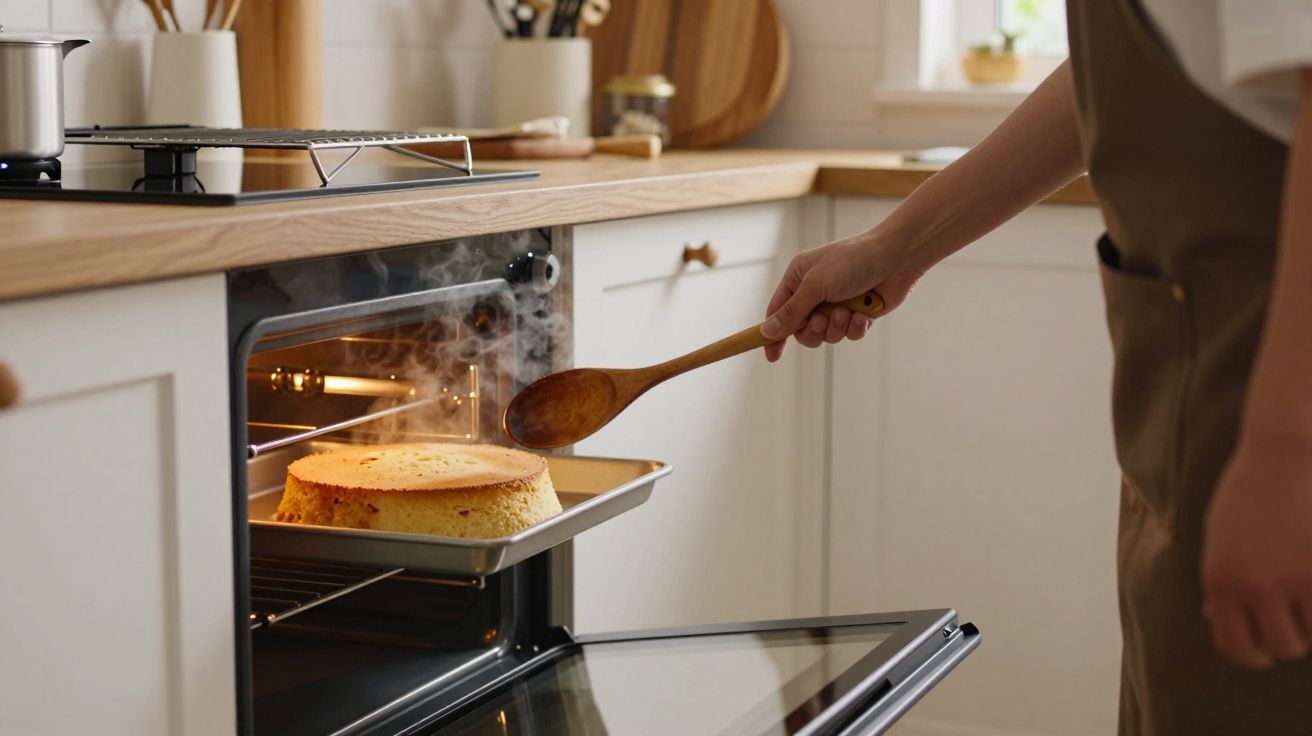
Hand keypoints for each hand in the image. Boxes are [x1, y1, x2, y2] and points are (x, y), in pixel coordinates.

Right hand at [761, 228, 926, 361]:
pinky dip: (855, 327)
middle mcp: (815, 292)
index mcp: (798, 278)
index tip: (771, 356)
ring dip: (836, 327)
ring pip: (826, 335)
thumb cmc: (853, 261)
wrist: (897, 257)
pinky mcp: (857, 314)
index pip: (777, 312)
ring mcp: (836, 304)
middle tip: (822, 319)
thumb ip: (791, 311)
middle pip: (801, 330)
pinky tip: (863, 314)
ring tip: (847, 311)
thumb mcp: (815, 285)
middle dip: (813, 329)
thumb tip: (767, 332)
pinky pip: (848, 334)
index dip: (773, 334)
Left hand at [1201, 432, 1311, 668]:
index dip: (1251, 656)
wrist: (1280, 456)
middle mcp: (1253, 586)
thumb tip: (1214, 617)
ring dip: (1311, 626)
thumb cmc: (1246, 494)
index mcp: (1219, 580)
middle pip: (1279, 647)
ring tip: (1305, 603)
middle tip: (1293, 622)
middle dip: (1288, 641)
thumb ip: (1219, 581)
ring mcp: (1292, 580)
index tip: (1262, 653)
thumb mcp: (1218, 538)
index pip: (1233, 645)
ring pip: (1310, 637)